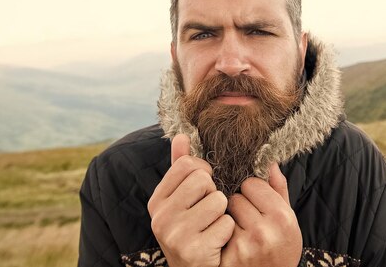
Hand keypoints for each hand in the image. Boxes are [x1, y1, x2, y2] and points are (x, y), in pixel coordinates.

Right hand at [148, 134, 234, 266]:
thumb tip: (181, 135)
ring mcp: (175, 235)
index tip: (204, 187)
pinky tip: (217, 241)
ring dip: (222, 212)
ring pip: (218, 200)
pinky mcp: (194, 251)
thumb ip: (181, 167)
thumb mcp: (182, 200)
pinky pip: (227, 223)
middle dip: (214, 193)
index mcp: (157, 200)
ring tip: (212, 226)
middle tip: (207, 211)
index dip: (204, 172)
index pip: (187, 164)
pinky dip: (228, 231)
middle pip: (203, 179)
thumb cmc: (192, 229)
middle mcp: (160, 216)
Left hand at [221, 163, 301, 266]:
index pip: (252, 184)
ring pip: (223, 212)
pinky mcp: (229, 258)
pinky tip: (230, 241)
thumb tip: (269, 161)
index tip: (256, 202)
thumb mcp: (288, 219)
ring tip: (239, 230)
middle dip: (239, 204)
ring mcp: (244, 246)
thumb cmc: (281, 247)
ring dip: (228, 217)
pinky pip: (216, 231)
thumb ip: (278, 189)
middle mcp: (264, 232)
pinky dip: (220, 233)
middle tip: (247, 218)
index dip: (252, 191)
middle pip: (235, 197)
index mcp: (282, 217)